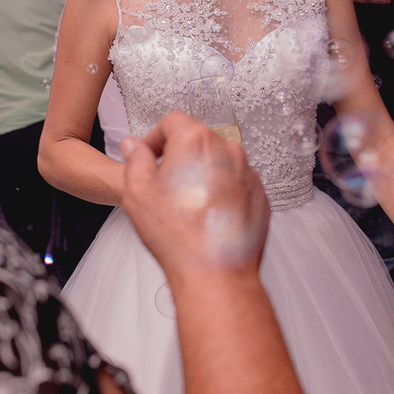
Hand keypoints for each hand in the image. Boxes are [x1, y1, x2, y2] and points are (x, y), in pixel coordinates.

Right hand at [121, 112, 269, 280]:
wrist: (215, 272)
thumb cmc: (177, 234)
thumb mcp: (138, 191)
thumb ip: (135, 159)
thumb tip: (134, 146)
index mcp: (197, 141)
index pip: (173, 122)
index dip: (155, 138)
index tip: (149, 156)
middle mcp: (228, 151)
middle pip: (198, 142)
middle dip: (180, 158)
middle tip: (165, 186)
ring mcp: (248, 173)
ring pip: (218, 164)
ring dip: (202, 176)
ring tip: (187, 207)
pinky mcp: (259, 195)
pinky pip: (235, 184)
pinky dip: (221, 194)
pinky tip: (206, 218)